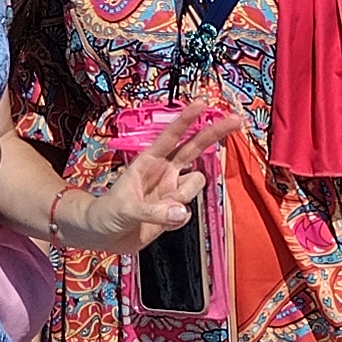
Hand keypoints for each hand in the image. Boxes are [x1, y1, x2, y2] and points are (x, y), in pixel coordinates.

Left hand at [68, 105, 223, 258]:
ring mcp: (171, 191)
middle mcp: (165, 172)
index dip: (187, 119)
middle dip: (215, 133)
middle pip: (195, 148)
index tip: (202, 103)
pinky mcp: (175, 211)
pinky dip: (176, 220)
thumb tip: (181, 211)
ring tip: (160, 210)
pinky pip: (187, 212)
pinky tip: (159, 225)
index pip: (171, 136)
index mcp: (148, 161)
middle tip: (237, 119)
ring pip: (195, 184)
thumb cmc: (106, 214)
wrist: (103, 238)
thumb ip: (153, 210)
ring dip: (184, 195)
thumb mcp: (125, 210)